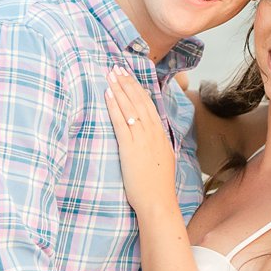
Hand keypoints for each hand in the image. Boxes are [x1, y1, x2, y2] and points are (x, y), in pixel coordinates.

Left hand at [105, 67, 177, 214]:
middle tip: (117, 68)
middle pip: (140, 102)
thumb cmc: (158, 187)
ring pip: (130, 108)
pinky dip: (114, 106)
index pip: (149, 106)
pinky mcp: (130, 148)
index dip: (138, 90)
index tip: (130, 77)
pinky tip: (108, 95)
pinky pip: (121, 122)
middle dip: (127, 83)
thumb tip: (152, 138)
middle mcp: (153, 133)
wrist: (158, 202)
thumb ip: (157, 146)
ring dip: (119, 89)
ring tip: (111, 75)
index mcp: (161, 136)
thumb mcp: (162, 161)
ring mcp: (142, 139)